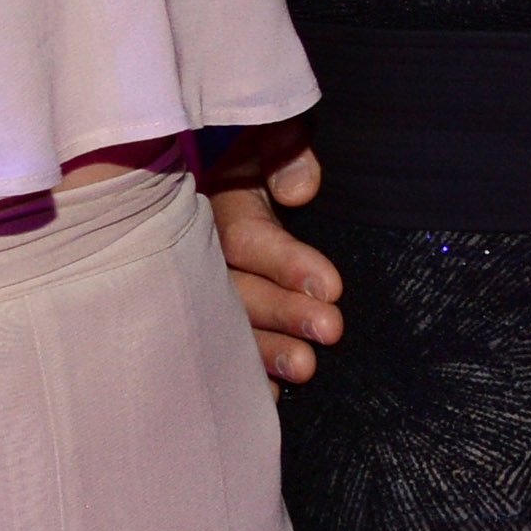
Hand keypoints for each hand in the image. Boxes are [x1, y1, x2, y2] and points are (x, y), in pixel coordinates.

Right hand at [204, 132, 340, 384]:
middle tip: (330, 331)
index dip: (287, 264)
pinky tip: (269, 397)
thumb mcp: (267, 133)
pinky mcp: (205, 311)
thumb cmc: (258, 148)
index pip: (246, 238)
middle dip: (282, 313)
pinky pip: (215, 346)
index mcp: (214, 201)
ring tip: (307, 368)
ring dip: (265, 351)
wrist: (224, 156)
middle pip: (232, 289)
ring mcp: (198, 283)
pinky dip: (243, 374)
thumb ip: (285, 150)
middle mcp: (199, 247)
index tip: (333, 288)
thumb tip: (299, 193)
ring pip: (224, 323)